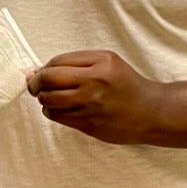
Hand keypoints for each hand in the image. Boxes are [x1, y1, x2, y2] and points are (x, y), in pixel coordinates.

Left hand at [28, 51, 169, 144]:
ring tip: (50, 98)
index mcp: (101, 63)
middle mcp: (95, 82)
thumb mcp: (107, 62)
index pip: (57, 62)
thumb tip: (36, 71)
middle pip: (48, 80)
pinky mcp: (89, 124)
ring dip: (43, 99)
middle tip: (35, 87)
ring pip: (49, 100)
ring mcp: (91, 105)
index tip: (39, 74)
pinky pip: (57, 117)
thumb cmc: (126, 85)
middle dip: (36, 84)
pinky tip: (60, 109)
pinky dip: (52, 112)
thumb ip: (74, 63)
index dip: (43, 69)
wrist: (151, 112)